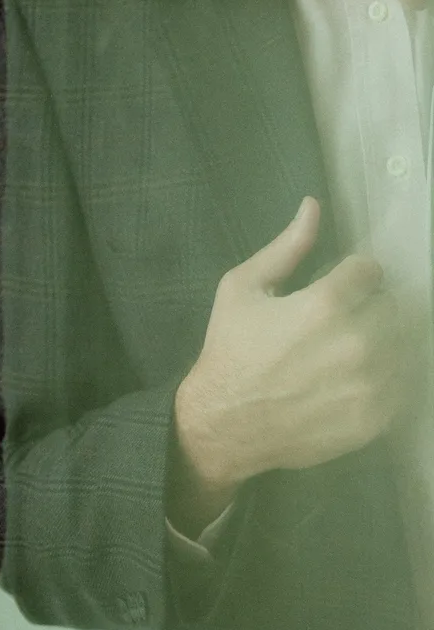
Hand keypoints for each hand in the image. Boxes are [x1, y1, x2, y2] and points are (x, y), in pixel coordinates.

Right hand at [171, 198, 412, 532]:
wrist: (226, 423)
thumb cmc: (231, 349)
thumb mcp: (244, 287)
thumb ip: (287, 247)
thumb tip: (313, 206)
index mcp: (324, 304)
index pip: (370, 270)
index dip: (353, 274)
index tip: (337, 285)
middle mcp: (356, 343)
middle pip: (391, 305)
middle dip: (369, 304)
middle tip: (340, 318)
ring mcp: (370, 385)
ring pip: (402, 344)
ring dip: (380, 339)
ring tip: (348, 348)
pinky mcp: (376, 418)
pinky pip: (401, 382)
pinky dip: (385, 375)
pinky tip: (353, 377)